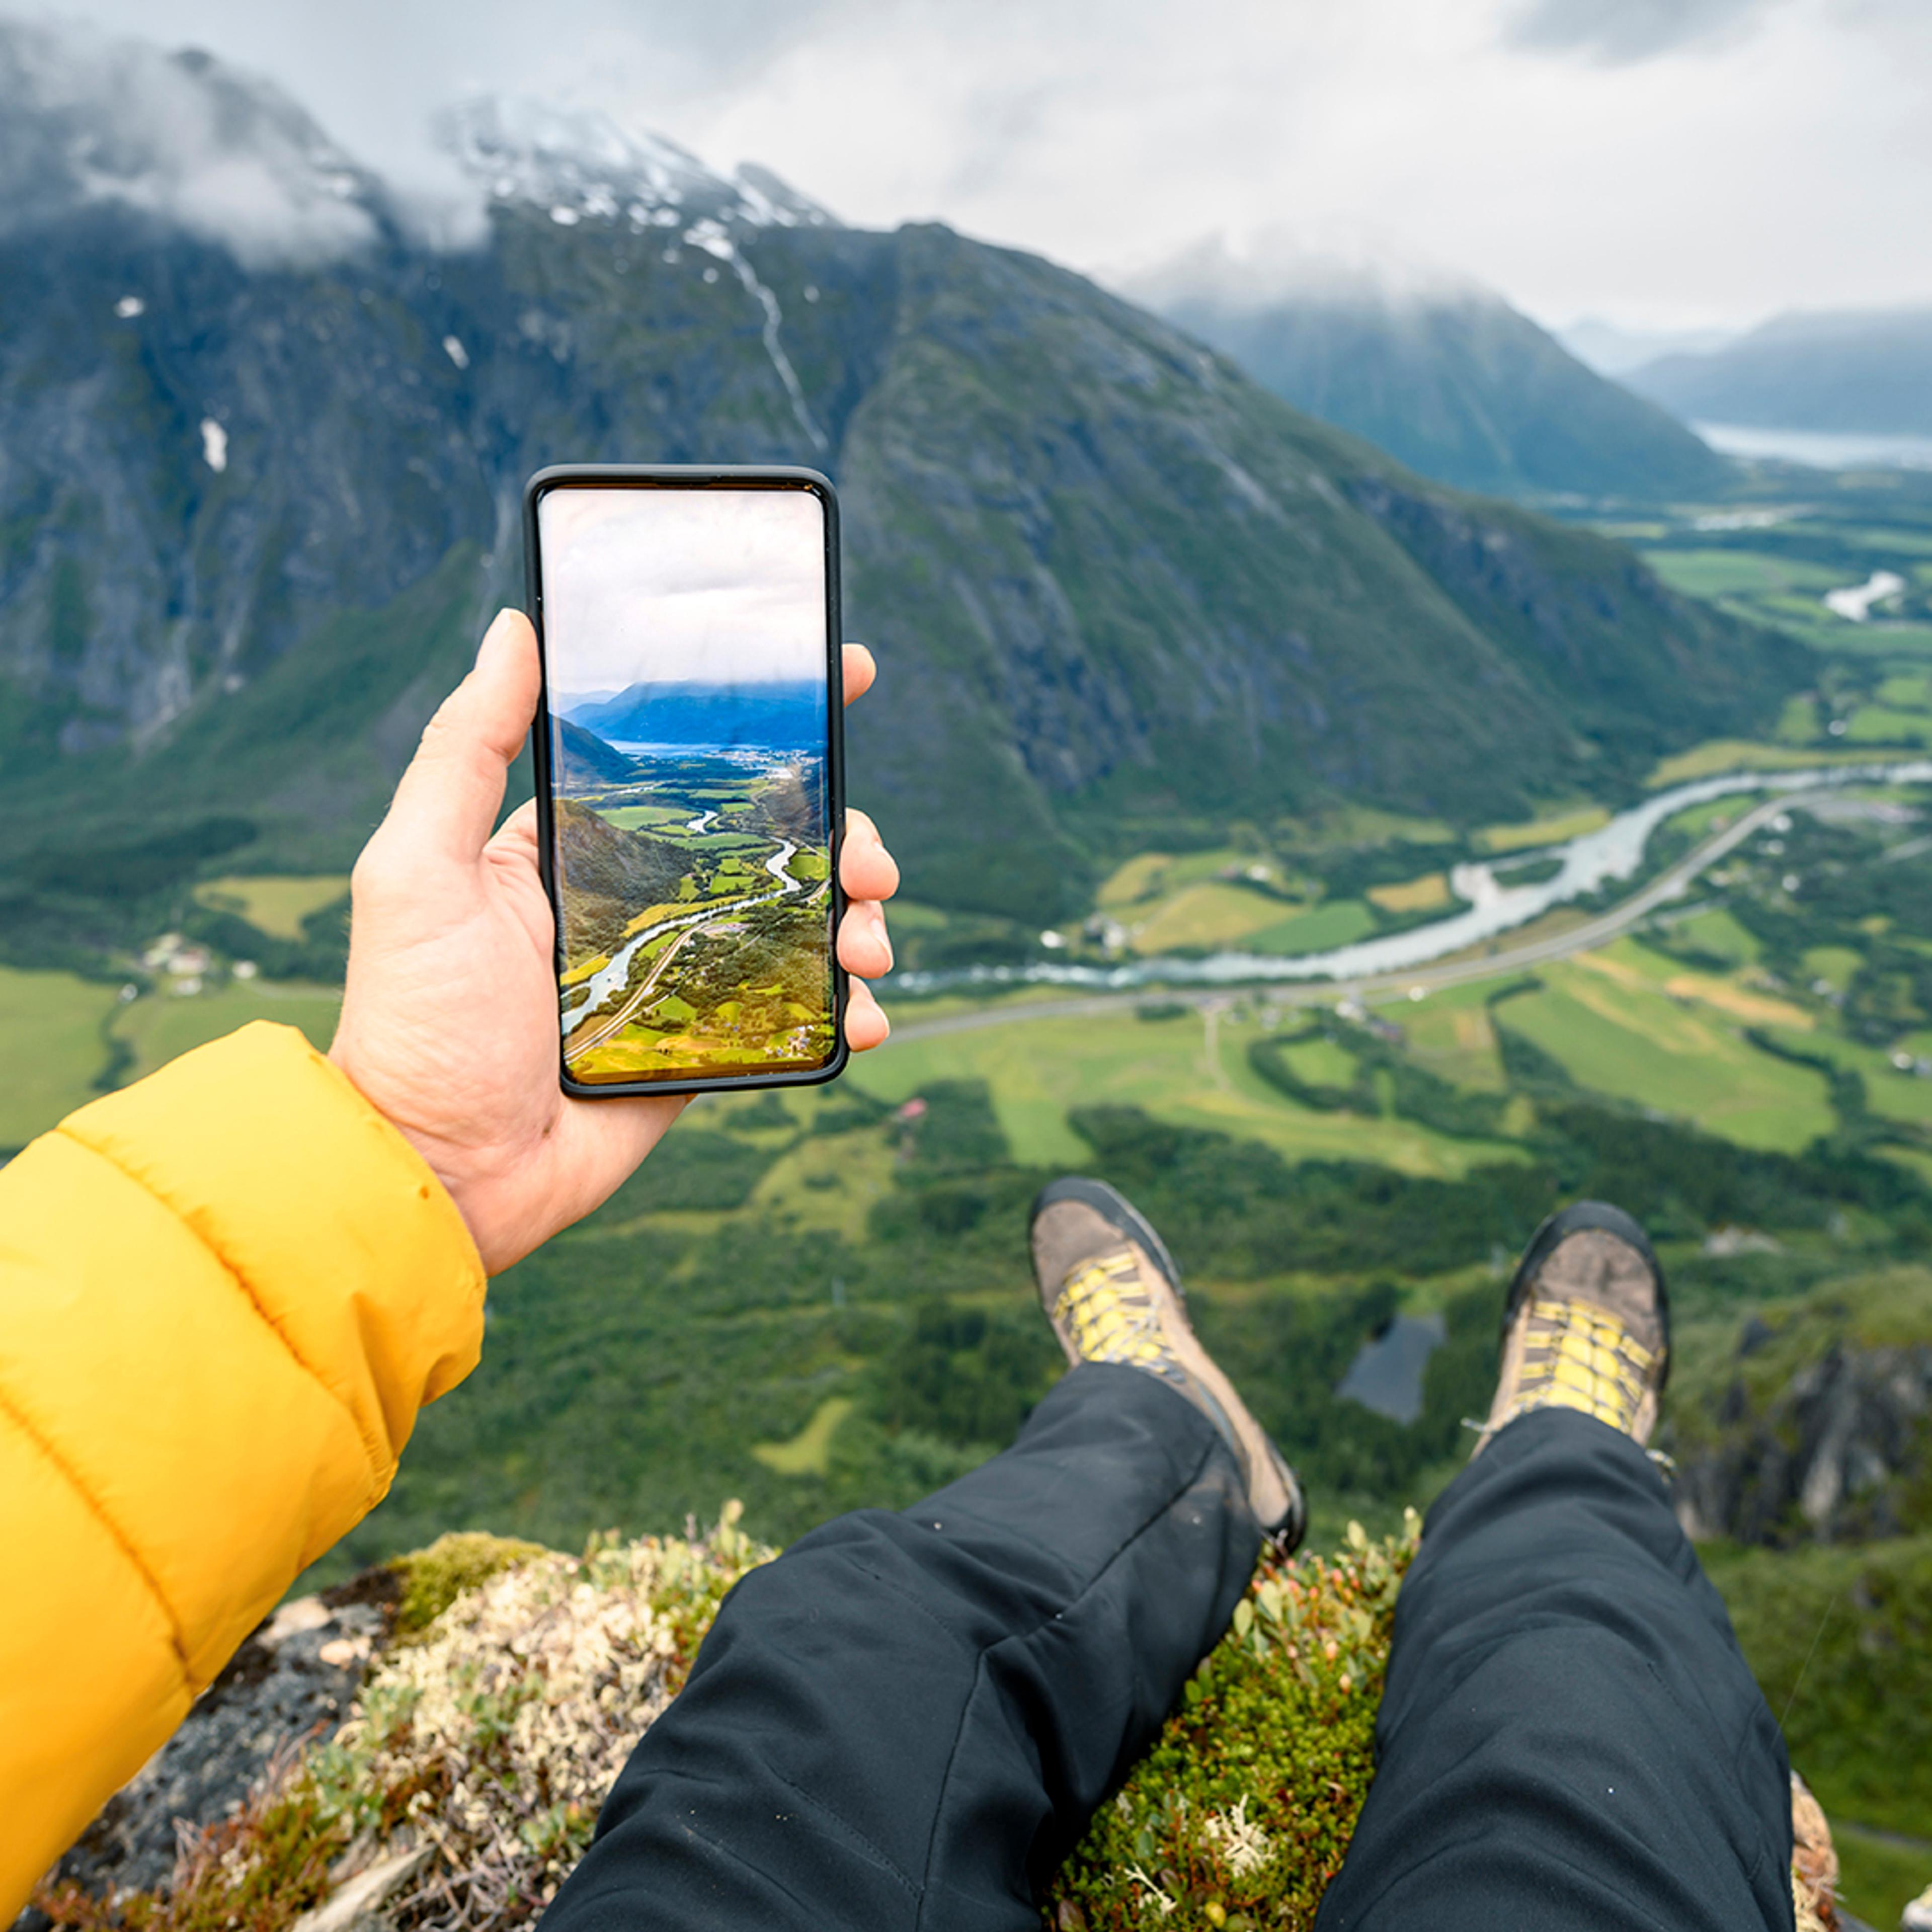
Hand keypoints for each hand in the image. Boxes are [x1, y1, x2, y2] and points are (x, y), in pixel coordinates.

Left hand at [328, 609, 899, 1272]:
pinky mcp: (708, 1048)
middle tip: (868, 858)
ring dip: (859, 917)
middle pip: (771, 844)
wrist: (442, 1173)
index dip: (771, 722)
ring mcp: (682, 976)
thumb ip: (466, 748)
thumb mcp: (417, 868)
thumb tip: (512, 628)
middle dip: (840, 836)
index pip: (690, 765)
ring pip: (801, 922)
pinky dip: (846, 1007)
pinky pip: (797, 1013)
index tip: (842, 676)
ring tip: (871, 940)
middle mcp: (641, 902)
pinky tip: (863, 1013)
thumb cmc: (415, 1020)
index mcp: (581, 848)